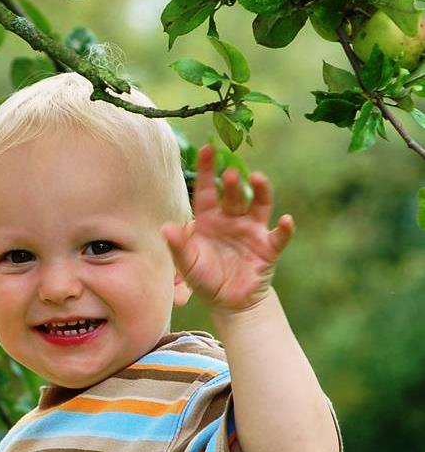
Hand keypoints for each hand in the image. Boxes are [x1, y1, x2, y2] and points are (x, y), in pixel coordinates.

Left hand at [162, 144, 294, 314]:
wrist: (228, 302)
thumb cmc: (205, 278)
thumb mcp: (187, 264)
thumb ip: (178, 246)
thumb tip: (165, 228)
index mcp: (209, 219)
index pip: (206, 190)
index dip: (207, 170)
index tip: (208, 149)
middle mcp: (232, 219)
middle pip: (233, 196)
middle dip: (232, 184)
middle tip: (230, 173)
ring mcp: (252, 231)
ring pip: (258, 206)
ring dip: (260, 192)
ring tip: (258, 178)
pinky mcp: (268, 248)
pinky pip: (279, 237)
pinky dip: (285, 229)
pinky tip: (287, 221)